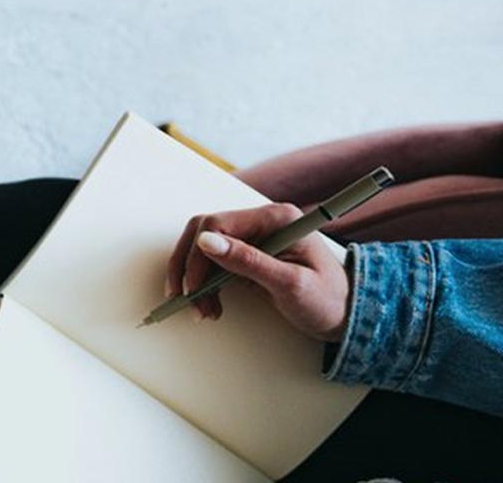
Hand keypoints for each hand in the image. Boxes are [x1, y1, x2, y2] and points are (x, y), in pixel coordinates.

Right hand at [165, 203, 349, 341]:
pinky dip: (204, 285)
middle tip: (187, 299)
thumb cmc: (328, 300)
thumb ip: (248, 261)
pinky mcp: (248, 255)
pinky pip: (213, 263)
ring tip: (203, 309)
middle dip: (190, 269)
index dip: (198, 255)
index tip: (194, 287)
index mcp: (276, 218)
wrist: (347, 316)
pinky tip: (210, 304)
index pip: (217, 224)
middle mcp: (262, 222)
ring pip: (203, 249)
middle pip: (204, 233)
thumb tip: (206, 241)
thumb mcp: (290, 284)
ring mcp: (254, 238)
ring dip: (195, 280)